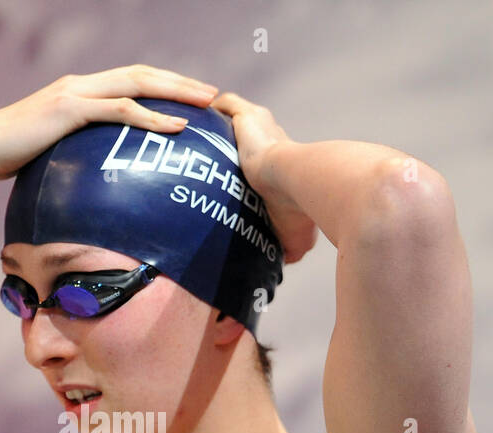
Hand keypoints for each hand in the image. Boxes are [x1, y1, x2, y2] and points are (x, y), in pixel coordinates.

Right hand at [0, 65, 218, 181]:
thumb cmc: (8, 157)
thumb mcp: (48, 153)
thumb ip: (73, 155)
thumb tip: (92, 180)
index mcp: (79, 91)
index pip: (129, 81)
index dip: (162, 86)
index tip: (191, 99)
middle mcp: (81, 84)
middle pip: (142, 74)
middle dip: (180, 82)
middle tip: (213, 94)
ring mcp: (76, 93)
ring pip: (137, 84)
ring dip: (175, 92)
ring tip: (205, 103)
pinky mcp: (70, 109)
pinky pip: (120, 109)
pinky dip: (151, 115)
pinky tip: (175, 126)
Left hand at [211, 92, 317, 263]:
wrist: (296, 181)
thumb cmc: (299, 211)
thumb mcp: (294, 237)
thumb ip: (286, 248)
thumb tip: (283, 267)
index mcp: (286, 164)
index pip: (265, 161)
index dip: (251, 167)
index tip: (235, 179)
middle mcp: (275, 139)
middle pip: (249, 136)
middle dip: (232, 144)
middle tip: (207, 159)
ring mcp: (261, 125)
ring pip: (236, 117)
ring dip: (220, 122)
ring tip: (195, 133)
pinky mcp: (249, 116)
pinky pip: (228, 105)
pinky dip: (213, 107)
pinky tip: (194, 114)